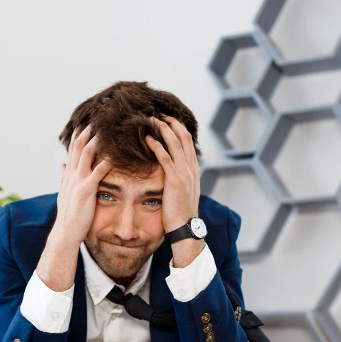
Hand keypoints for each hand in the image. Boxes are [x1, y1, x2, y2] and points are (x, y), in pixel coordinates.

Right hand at [35, 126, 111, 291]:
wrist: (65, 232)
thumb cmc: (68, 216)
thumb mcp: (64, 193)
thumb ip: (63, 177)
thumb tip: (61, 164)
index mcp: (68, 175)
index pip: (73, 150)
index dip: (78, 136)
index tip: (84, 123)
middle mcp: (72, 175)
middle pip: (79, 148)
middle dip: (87, 132)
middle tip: (96, 118)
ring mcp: (78, 182)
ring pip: (86, 155)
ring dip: (95, 141)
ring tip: (104, 129)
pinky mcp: (87, 190)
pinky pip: (97, 173)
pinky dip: (104, 163)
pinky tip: (112, 155)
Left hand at [145, 116, 200, 234]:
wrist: (186, 228)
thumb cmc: (180, 213)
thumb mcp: (182, 193)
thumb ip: (178, 180)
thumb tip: (168, 173)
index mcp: (193, 169)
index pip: (187, 141)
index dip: (178, 128)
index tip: (167, 119)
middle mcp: (191, 168)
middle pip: (183, 137)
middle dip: (171, 122)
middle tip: (158, 113)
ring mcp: (184, 173)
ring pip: (175, 143)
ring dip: (163, 129)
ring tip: (151, 120)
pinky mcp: (175, 180)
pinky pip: (165, 158)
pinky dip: (156, 146)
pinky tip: (147, 139)